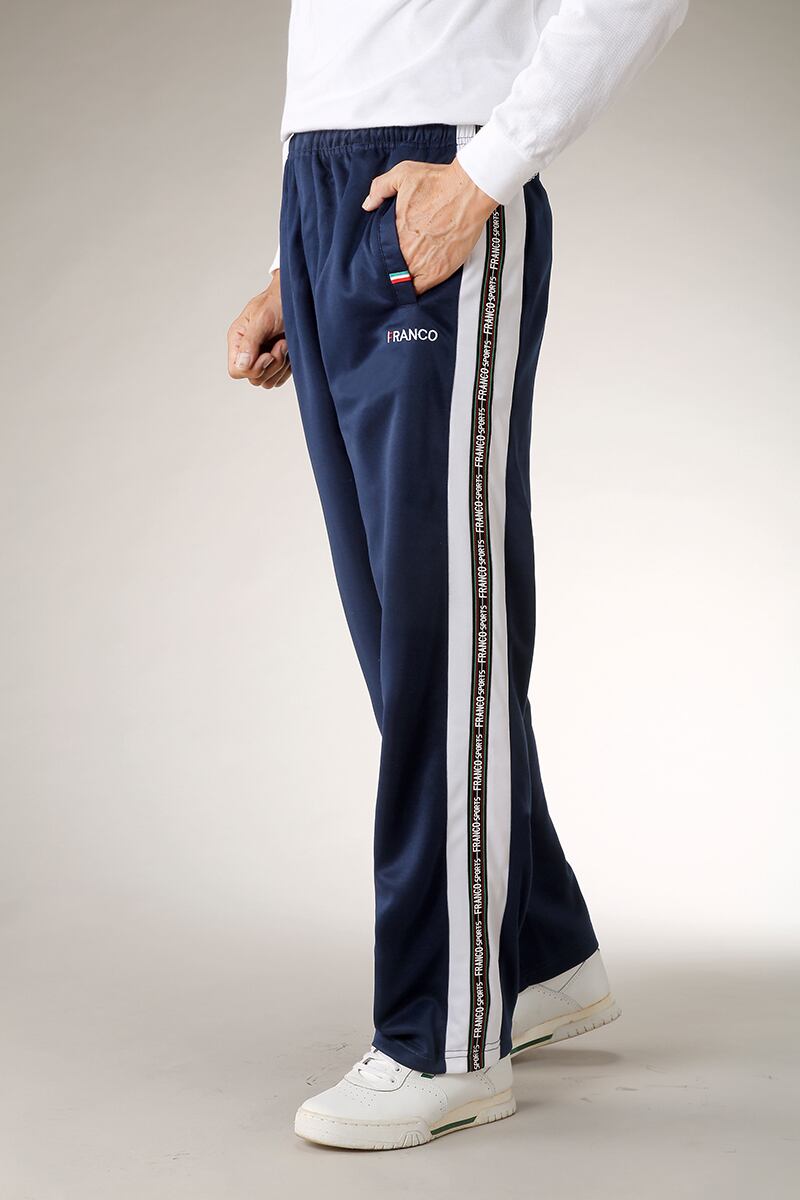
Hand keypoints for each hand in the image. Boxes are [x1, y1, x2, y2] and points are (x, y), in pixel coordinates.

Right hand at [227, 270, 290, 388]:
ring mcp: (262, 360)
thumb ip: (250, 343)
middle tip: (281, 344)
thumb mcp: (262, 319)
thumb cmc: (277, 302)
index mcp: (238, 340)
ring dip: (281, 366)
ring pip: (267, 382)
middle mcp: (248, 352)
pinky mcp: (277, 365)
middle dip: (271, 365)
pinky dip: (287, 369)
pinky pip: (279, 380)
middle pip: (254, 379)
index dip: (253, 369)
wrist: (296, 298)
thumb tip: (241, 365)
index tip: (267, 355)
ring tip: (285, 344)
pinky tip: (290, 351)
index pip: (236, 371)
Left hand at [362, 159, 496, 294]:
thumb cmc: (439, 182)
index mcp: (394, 231)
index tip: (381, 257)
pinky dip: (417, 289)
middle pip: (390, 271)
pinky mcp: (440, 271)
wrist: (469, 192)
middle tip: (392, 269)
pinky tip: (415, 285)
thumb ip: (380, 188)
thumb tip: (367, 205)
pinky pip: (422, 289)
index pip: (379, 254)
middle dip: (390, 270)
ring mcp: (424, 263)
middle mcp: (407, 250)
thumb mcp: (403, 174)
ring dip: (403, 281)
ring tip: (403, 278)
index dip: (379, 258)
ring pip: (405, 283)